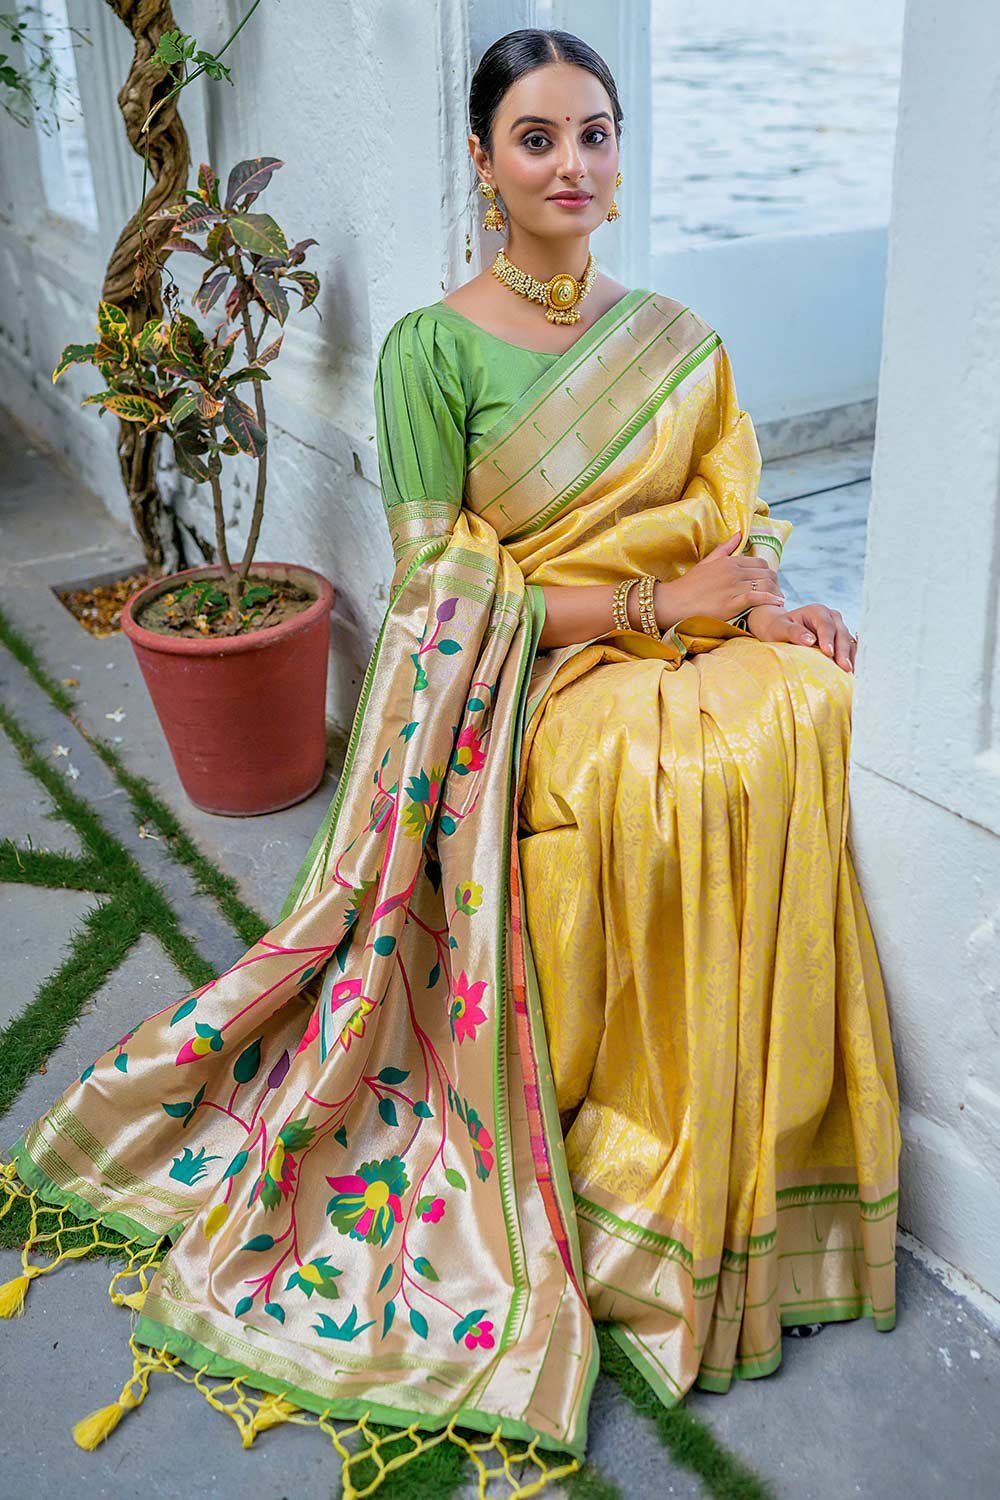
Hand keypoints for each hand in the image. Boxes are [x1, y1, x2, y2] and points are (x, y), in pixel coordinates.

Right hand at [656, 532, 784, 625]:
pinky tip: (777, 603)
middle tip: (777, 592)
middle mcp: (734, 572)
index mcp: (729, 562)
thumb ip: (724, 549)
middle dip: (775, 582)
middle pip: (766, 573)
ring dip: (776, 592)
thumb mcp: (706, 562)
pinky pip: (758, 597)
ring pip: (765, 584)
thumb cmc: (689, 584)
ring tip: (779, 599)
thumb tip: (739, 534)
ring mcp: (734, 587)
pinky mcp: (733, 602)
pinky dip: (770, 599)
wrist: (674, 602)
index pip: (759, 563)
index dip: (768, 573)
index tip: (769, 582)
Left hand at [745, 602, 856, 672]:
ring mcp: (838, 628)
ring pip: (849, 641)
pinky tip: (851, 672)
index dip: (828, 639)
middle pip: (840, 633)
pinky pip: (850, 649)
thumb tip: (810, 640)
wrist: (781, 629)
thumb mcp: (781, 628)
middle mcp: (831, 617)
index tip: (828, 653)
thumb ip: (793, 632)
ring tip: (850, 672)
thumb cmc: (779, 628)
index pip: (825, 625)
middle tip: (844, 667)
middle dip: (843, 651)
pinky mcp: (841, 640)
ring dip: (850, 657)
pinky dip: (851, 659)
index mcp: (817, 611)